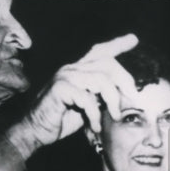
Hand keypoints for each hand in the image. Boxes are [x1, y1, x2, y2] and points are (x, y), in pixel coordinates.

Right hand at [23, 34, 138, 148]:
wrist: (35, 131)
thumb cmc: (61, 120)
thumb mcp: (87, 107)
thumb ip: (100, 97)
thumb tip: (122, 97)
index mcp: (79, 71)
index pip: (100, 51)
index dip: (117, 44)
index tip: (133, 39)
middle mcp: (72, 69)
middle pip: (107, 63)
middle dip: (124, 79)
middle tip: (132, 96)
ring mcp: (65, 77)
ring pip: (101, 79)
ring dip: (112, 100)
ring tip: (114, 116)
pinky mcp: (60, 89)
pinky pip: (86, 98)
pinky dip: (94, 115)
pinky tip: (95, 127)